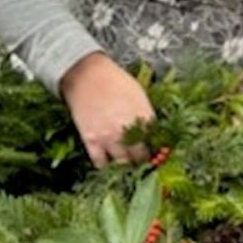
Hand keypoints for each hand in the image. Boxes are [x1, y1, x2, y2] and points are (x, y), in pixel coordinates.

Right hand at [60, 52, 154, 167]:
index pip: (156, 144)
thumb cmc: (113, 80)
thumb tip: (151, 132)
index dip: (156, 152)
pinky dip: (106, 166)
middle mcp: (128, 130)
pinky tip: (108, 163)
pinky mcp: (91, 140)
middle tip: (141, 163)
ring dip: (126, 167)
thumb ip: (146, 116)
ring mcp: (109, 137)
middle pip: (141, 158)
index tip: (155, 155)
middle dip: (142, 162)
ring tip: (126, 166)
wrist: (86, 75)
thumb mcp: (139, 95)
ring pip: (122, 164)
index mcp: (144, 117)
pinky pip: (101, 163)